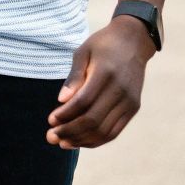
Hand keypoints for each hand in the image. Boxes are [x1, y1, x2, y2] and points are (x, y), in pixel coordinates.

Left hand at [46, 18, 154, 148]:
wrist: (134, 42)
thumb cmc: (103, 45)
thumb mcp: (83, 52)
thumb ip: (74, 77)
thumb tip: (61, 101)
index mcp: (106, 73)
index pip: (83, 102)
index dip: (65, 114)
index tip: (50, 120)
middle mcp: (120, 90)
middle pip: (93, 120)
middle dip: (70, 132)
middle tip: (51, 137)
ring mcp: (129, 101)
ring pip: (104, 131)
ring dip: (81, 140)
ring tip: (63, 143)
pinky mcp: (133, 108)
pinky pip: (114, 131)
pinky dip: (96, 140)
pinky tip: (80, 140)